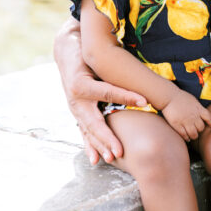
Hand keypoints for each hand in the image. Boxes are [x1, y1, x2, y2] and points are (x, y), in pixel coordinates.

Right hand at [54, 19, 147, 164]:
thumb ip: (111, 56)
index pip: (107, 92)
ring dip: (101, 145)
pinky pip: (84, 132)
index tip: (144, 101)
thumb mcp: (96, 52)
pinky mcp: (77, 113)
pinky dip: (90, 146)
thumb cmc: (87, 50)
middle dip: (108, 137)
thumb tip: (132, 52)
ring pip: (89, 130)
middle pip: (94, 121)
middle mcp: (76, 99)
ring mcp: (76, 109)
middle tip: (121, 150)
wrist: (67, 50)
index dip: (126, 96)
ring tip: (114, 157)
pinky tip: (96, 161)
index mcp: (82, 82)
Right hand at [162, 89, 210, 140]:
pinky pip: (184, 135)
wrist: (169, 96)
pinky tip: (186, 138)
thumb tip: (202, 113)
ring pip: (194, 134)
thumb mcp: (193, 100)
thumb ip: (198, 108)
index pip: (209, 118)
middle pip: (201, 128)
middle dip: (200, 130)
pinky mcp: (177, 125)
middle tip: (197, 130)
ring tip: (192, 136)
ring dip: (194, 136)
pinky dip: (186, 138)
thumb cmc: (181, 97)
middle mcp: (193, 116)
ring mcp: (185, 121)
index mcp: (198, 109)